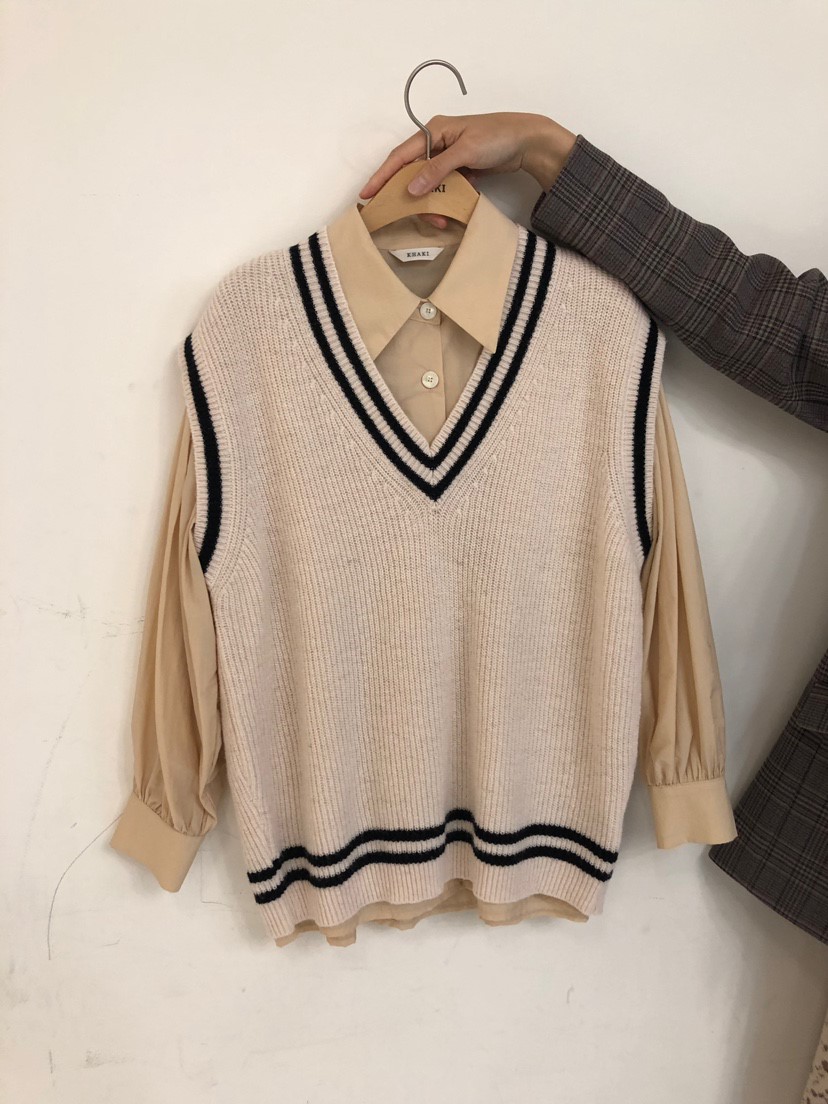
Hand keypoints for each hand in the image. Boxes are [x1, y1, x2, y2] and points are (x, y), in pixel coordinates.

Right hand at [358, 112, 576, 228]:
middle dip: (408, 196)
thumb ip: (438, 169)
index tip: (368, 193)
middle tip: (403, 214)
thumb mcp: (465, 151)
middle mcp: (437, 142)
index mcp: (433, 131)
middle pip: (412, 172)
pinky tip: (450, 212)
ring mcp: (449, 157)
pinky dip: (445, 201)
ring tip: (440, 220)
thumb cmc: (497, 136)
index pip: (400, 156)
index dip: (383, 175)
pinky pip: (444, 188)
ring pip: (429, 184)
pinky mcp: (460, 169)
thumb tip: (412, 187)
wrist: (527, 141)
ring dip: (431, 203)